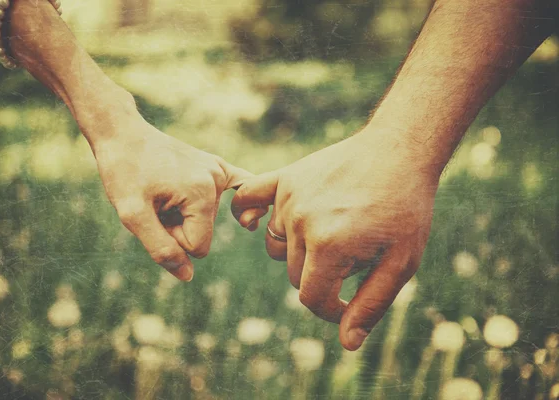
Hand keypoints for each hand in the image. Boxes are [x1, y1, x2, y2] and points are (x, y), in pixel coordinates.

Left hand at [92, 115, 250, 280]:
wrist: (122, 134)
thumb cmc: (123, 172)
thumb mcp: (132, 215)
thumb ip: (161, 249)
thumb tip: (188, 276)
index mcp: (201, 194)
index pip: (197, 247)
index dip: (171, 240)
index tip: (153, 216)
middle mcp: (217, 180)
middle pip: (203, 234)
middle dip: (177, 228)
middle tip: (154, 203)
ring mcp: (220, 171)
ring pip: (208, 220)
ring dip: (183, 216)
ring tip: (163, 192)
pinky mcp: (217, 166)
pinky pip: (241, 188)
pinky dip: (243, 203)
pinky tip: (248, 217)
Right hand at [231, 126, 439, 349]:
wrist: (399, 151)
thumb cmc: (405, 209)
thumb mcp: (401, 263)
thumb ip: (371, 305)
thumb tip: (347, 343)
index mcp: (329, 246)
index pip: (312, 299)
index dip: (332, 310)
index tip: (350, 302)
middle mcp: (301, 222)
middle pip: (296, 274)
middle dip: (324, 277)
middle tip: (355, 257)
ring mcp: (289, 198)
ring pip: (279, 247)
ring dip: (300, 251)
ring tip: (331, 233)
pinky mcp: (284, 179)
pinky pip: (248, 198)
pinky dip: (246, 213)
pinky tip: (252, 222)